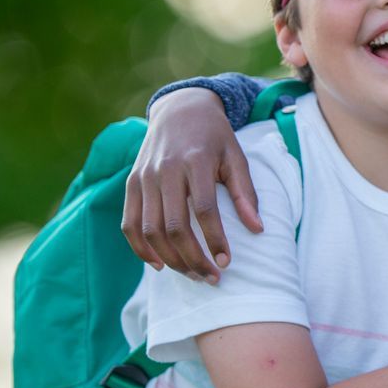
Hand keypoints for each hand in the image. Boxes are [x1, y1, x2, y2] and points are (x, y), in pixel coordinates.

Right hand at [122, 88, 260, 281]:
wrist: (180, 110)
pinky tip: (159, 264)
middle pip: (174, 225)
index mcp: (195, 161)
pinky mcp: (130, 184)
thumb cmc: (215, 137)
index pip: (203, 209)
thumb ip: (245, 192)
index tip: (227, 262)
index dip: (215, 239)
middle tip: (211, 278)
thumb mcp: (236, 156)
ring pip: (149, 229)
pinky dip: (140, 248)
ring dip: (170, 259)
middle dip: (193, 258)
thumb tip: (257, 229)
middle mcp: (165, 170)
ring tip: (192, 275)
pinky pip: (129, 223)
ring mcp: (143, 178)